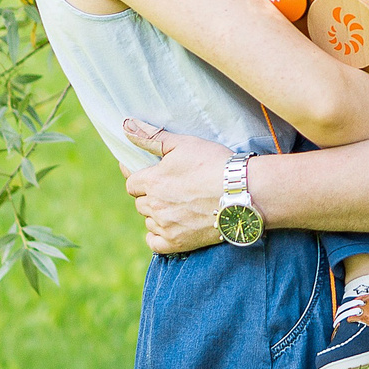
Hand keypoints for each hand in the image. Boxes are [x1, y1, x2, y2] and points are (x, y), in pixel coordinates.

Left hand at [122, 120, 232, 254]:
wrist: (243, 192)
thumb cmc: (214, 163)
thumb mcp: (183, 144)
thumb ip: (151, 137)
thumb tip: (126, 125)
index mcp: (153, 181)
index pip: (131, 182)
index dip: (139, 177)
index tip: (147, 175)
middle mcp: (155, 205)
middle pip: (140, 202)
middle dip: (150, 195)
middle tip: (169, 189)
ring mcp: (166, 226)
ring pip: (148, 221)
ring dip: (156, 214)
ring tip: (175, 206)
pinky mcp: (178, 242)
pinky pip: (154, 243)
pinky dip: (157, 236)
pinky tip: (168, 227)